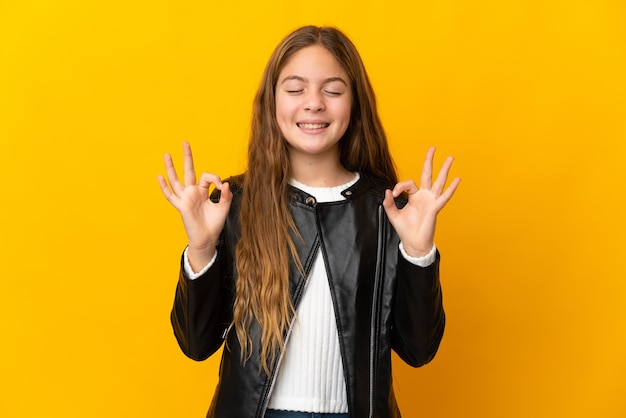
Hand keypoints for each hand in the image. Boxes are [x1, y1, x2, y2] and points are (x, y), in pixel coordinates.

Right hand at [157, 142, 232, 268]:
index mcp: (202, 191)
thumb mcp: (224, 208)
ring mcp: (186, 198)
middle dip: (187, 157)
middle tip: (185, 142)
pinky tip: (159, 177)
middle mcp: (192, 192)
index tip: (222, 188)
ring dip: (171, 167)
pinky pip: (171, 196)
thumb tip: (225, 184)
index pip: (207, 177)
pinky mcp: (182, 207)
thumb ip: (226, 196)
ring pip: (176, 180)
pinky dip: (164, 187)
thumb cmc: (214, 224)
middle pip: (188, 171)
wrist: (208, 239)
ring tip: (167, 154)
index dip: (215, 179)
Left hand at [382, 146, 459, 256]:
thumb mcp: (393, 214)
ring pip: (438, 182)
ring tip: (450, 157)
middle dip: (429, 161)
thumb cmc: (405, 229)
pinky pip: (444, 197)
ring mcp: (431, 201)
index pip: (408, 183)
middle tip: (433, 148)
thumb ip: (389, 203)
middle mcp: (424, 196)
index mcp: (414, 196)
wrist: (413, 243)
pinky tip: (457, 179)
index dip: (399, 186)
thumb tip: (388, 191)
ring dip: (444, 169)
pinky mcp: (435, 208)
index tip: (393, 193)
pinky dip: (451, 188)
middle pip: (427, 174)